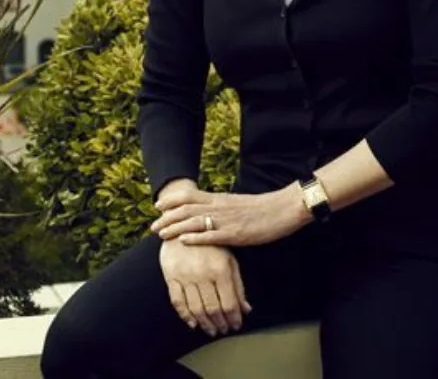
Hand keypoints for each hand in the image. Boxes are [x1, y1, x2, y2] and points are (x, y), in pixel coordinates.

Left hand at [151, 184, 309, 247]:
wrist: (284, 209)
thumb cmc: (263, 208)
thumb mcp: (237, 204)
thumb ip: (222, 207)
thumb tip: (208, 212)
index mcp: (220, 199)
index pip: (189, 196)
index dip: (171, 200)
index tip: (158, 206)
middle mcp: (219, 207)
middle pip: (185, 209)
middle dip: (166, 217)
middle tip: (153, 226)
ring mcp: (226, 220)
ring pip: (194, 221)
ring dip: (175, 228)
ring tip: (161, 235)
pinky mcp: (235, 234)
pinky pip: (211, 235)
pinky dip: (194, 238)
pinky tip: (183, 242)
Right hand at [159, 239, 251, 336]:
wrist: (185, 226)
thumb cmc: (212, 244)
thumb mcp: (230, 260)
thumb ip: (238, 285)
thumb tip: (246, 309)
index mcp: (221, 269)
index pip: (229, 302)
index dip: (233, 318)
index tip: (236, 326)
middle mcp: (203, 274)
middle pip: (213, 308)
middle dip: (220, 323)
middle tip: (223, 331)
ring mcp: (186, 276)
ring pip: (196, 308)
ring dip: (205, 324)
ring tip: (211, 330)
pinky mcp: (171, 277)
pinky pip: (177, 301)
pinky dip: (185, 316)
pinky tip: (193, 323)